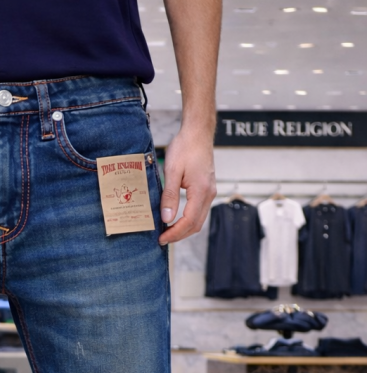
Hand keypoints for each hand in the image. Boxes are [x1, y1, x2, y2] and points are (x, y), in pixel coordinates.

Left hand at [158, 126, 215, 244]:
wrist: (198, 132)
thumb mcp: (172, 171)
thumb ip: (169, 196)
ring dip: (184, 229)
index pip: (189, 221)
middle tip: (162, 239)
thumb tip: (167, 218)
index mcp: (201, 191)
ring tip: (167, 232)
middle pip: (196, 225)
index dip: (175, 233)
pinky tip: (176, 220)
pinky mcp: (207, 189)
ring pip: (198, 220)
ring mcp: (210, 192)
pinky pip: (199, 211)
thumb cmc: (185, 147)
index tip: (161, 238)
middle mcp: (209, 194)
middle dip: (179, 235)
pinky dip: (188, 220)